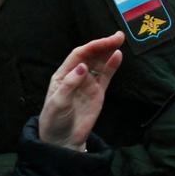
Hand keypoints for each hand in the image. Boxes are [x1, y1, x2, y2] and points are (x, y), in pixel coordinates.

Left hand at [39, 32, 124, 150]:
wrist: (63, 139)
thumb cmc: (54, 120)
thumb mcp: (58, 103)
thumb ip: (69, 85)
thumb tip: (82, 67)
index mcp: (62, 74)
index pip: (78, 55)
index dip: (92, 47)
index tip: (105, 42)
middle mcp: (76, 75)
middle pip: (91, 56)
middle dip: (103, 45)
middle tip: (118, 36)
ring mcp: (88, 83)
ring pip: (100, 64)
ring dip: (109, 52)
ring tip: (120, 41)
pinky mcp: (97, 93)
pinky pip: (106, 76)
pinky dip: (112, 66)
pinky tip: (118, 56)